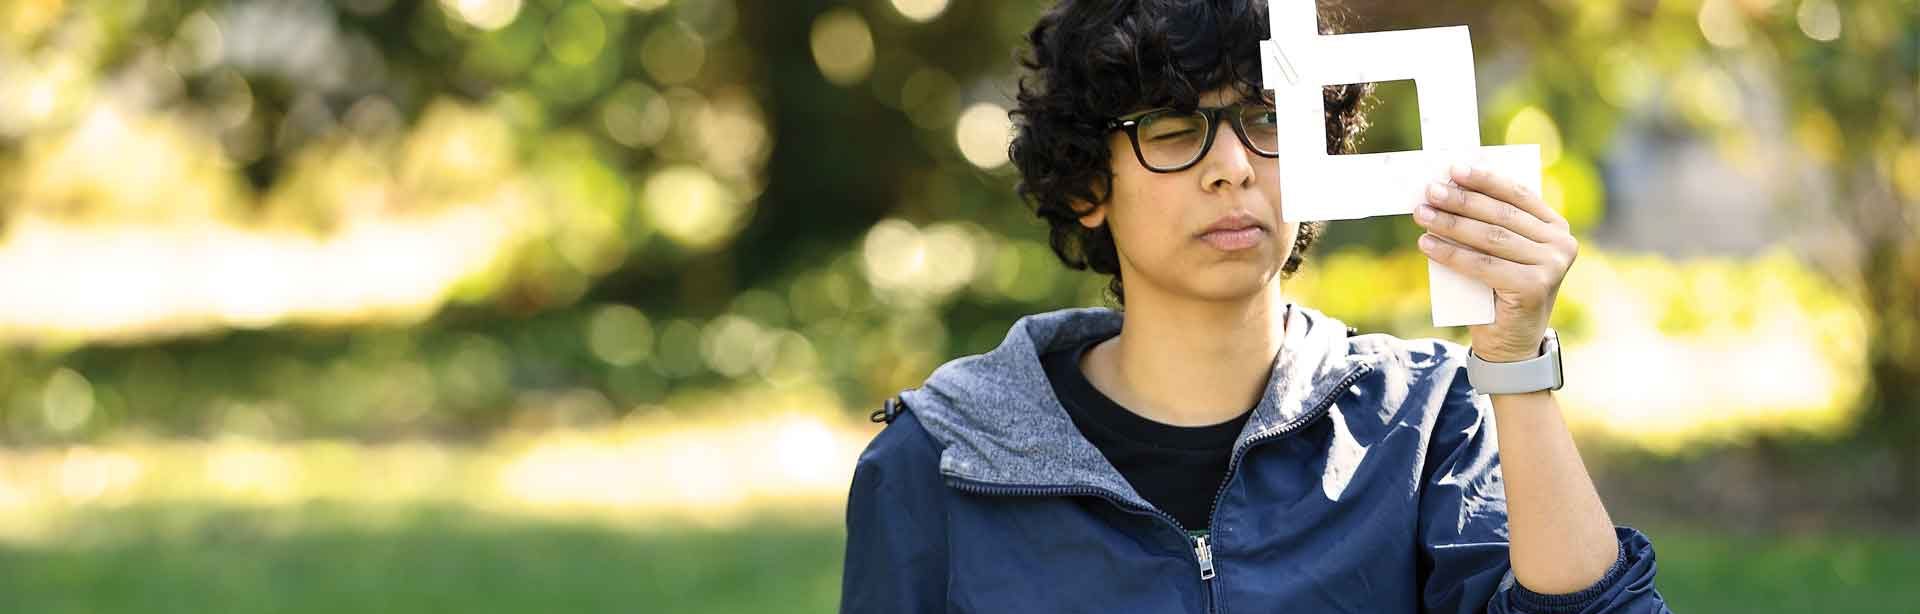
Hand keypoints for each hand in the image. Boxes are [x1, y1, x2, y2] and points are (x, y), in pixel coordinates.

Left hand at [1413, 163, 1577, 362]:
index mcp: (1556, 228)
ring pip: (1490, 238)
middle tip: (1430, 190)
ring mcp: (1551, 266)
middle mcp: (1561, 244)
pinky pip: (1482, 264)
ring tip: (1422, 215)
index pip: (1518, 194)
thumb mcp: (1500, 253)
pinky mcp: (1534, 287)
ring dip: (1451, 224)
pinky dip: (1451, 253)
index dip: (1485, 180)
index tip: (1454, 169)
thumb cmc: (1499, 292)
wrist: (1510, 343)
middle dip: (1462, 200)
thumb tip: (1448, 190)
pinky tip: (1427, 244)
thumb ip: (1490, 225)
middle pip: (1501, 215)